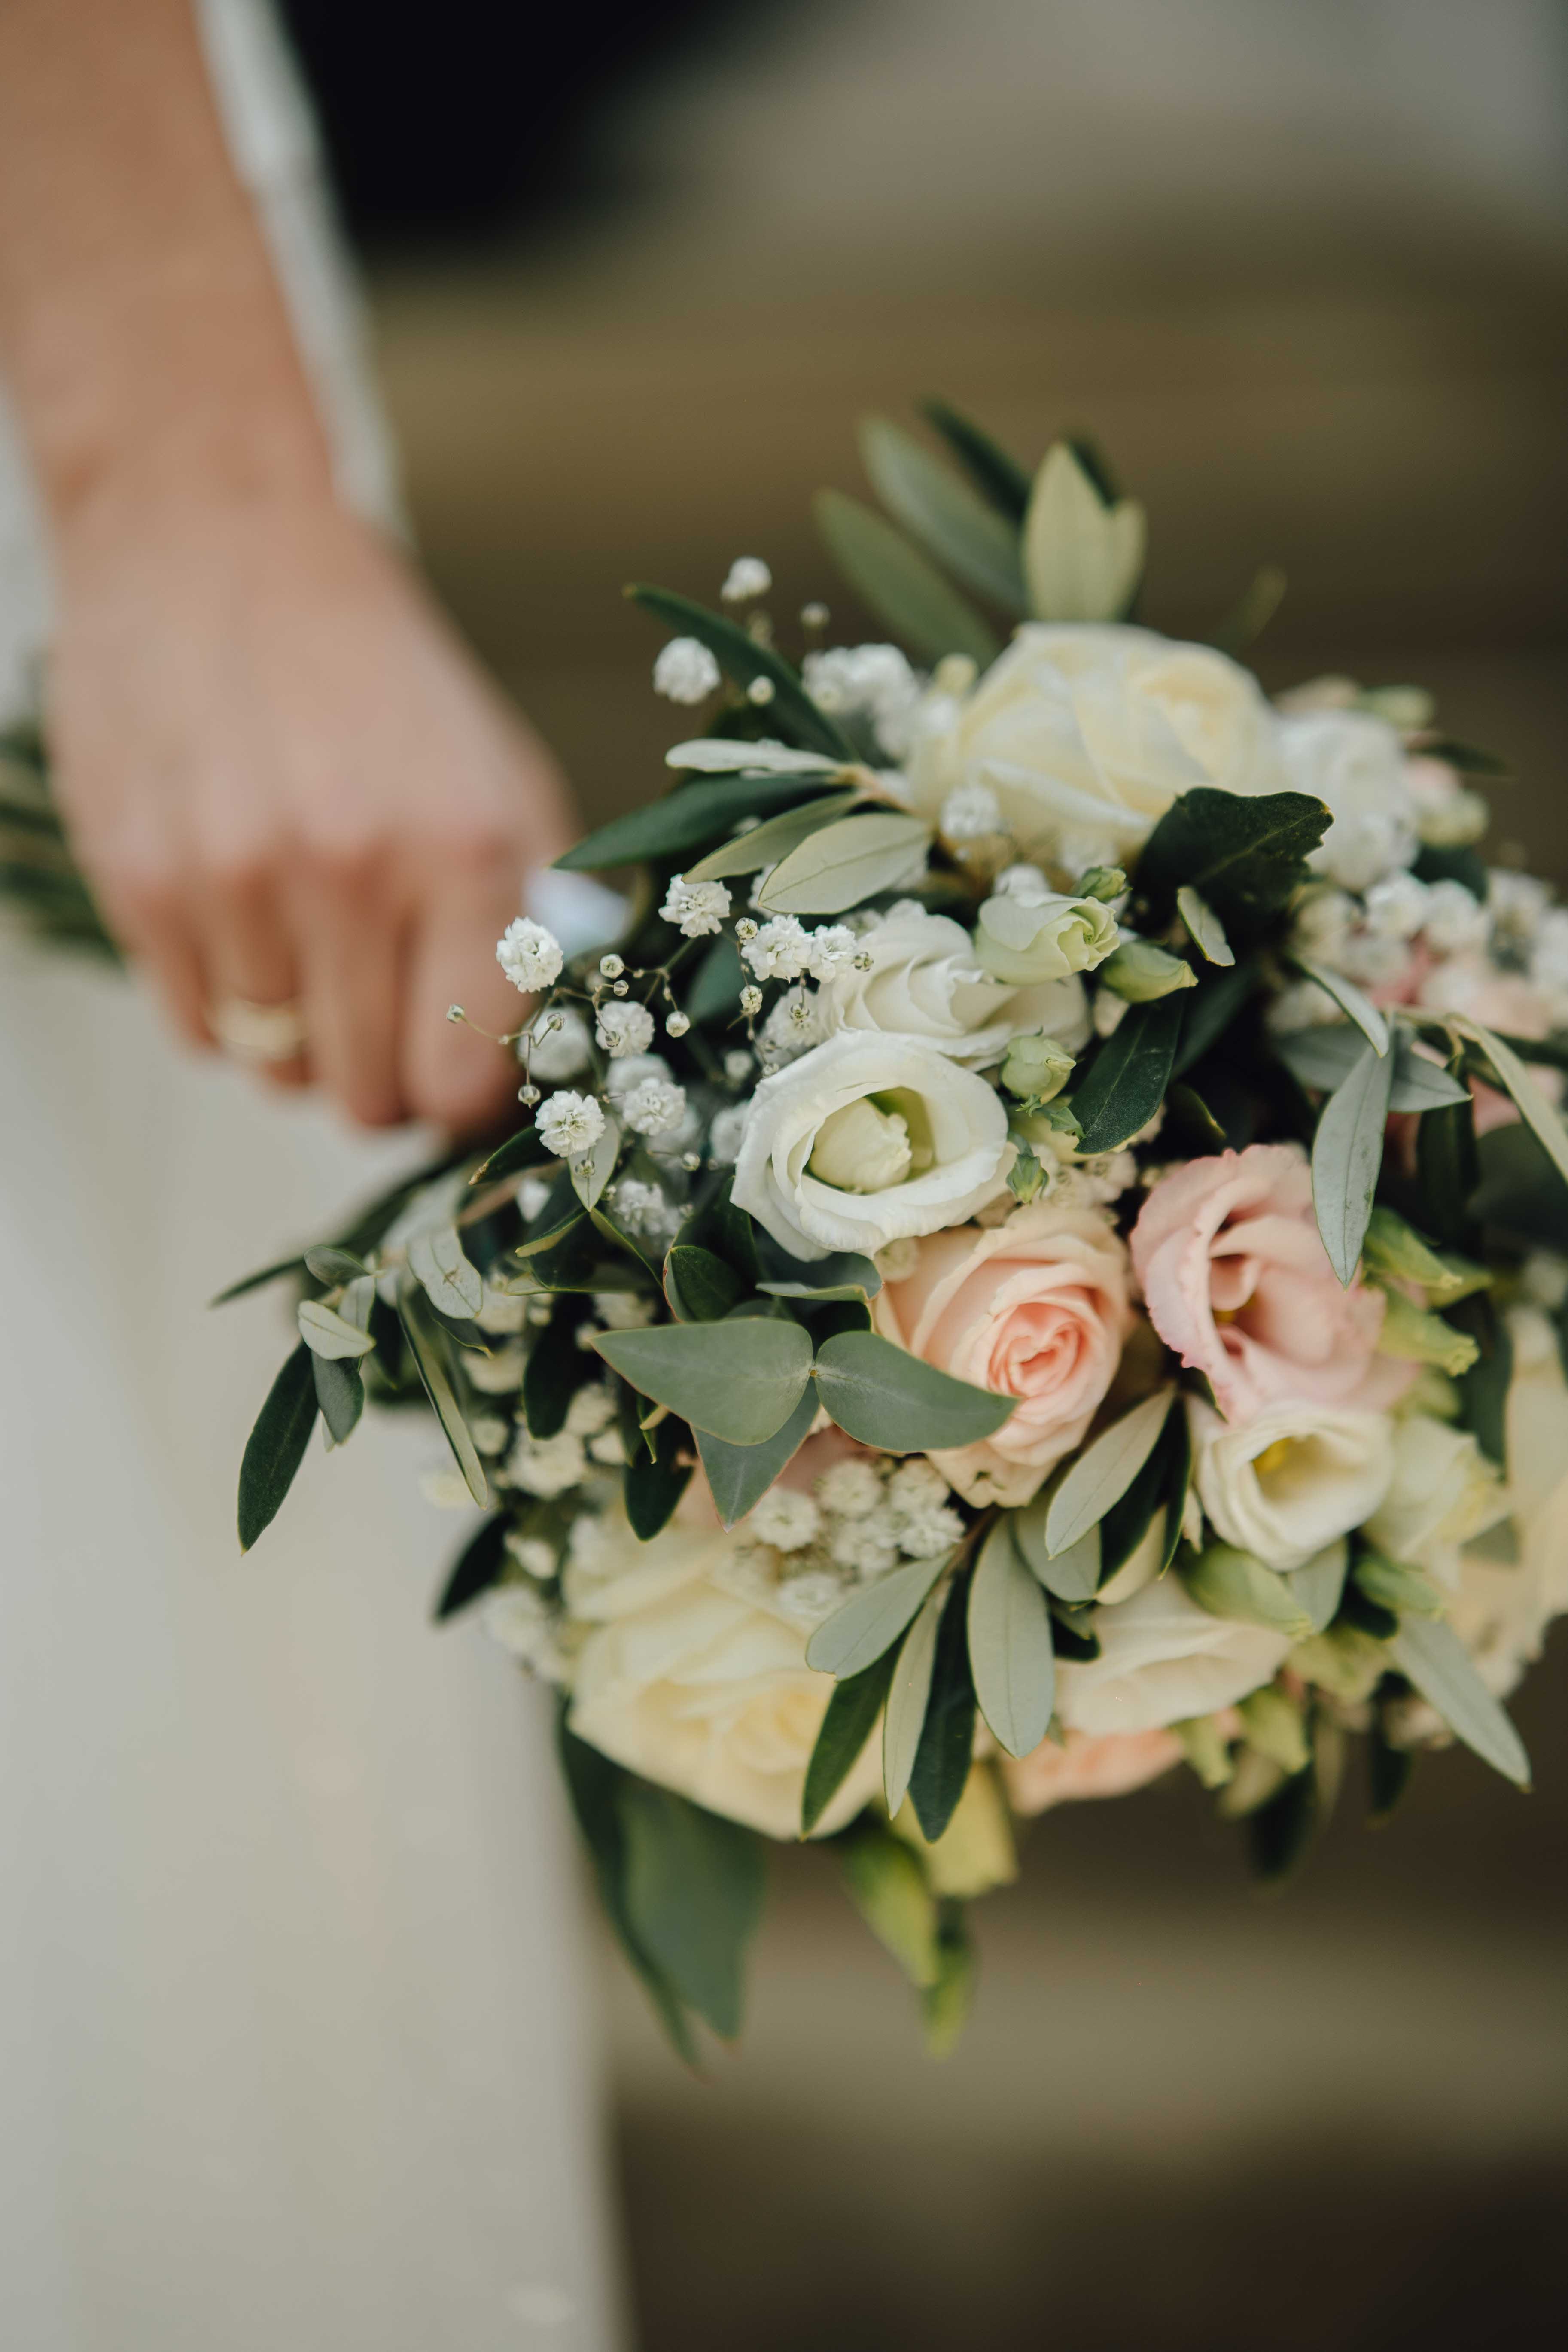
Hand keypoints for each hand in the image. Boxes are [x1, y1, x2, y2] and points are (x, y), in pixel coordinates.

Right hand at [47, 481, 572, 1132]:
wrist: (216, 537)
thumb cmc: (377, 675)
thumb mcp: (500, 776)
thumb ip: (531, 920)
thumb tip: (539, 1056)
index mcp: (464, 848)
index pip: (464, 1080)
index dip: (465, 1102)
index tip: (460, 1078)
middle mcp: (349, 871)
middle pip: (368, 1099)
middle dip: (385, 1080)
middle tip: (387, 1017)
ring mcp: (234, 881)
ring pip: (278, 1071)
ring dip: (303, 1038)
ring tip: (314, 945)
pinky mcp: (143, 881)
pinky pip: (199, 1029)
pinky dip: (231, 1008)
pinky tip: (249, 926)